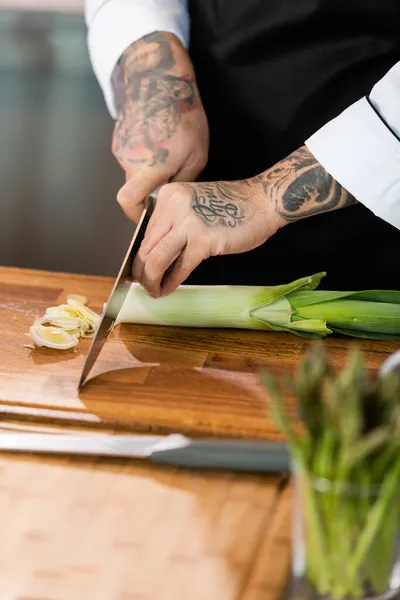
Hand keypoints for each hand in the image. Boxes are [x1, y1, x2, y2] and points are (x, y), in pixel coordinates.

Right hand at [112, 32, 208, 221]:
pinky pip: (131, 157)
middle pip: (134, 189)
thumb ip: (182, 181)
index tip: (147, 216)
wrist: (159, 78)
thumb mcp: (196, 154)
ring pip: (133, 172)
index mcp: (150, 166)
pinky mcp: (118, 138)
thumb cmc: (183, 115)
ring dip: (148, 171)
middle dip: (149, 190)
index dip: (136, 214)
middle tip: (169, 178)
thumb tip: (171, 198)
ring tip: (167, 152)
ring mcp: (121, 148)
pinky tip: (157, 140)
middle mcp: (130, 160)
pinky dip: (143, 156)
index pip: (129, 201)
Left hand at [132, 178, 285, 296]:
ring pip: (156, 259)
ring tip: (153, 291)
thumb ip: (174, 224)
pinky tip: (168, 289)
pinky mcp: (202, 240)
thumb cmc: (234, 207)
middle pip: (147, 247)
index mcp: (169, 196)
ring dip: (152, 280)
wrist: (263, 201)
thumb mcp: (194, 206)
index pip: (147, 232)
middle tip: (144, 286)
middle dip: (143, 272)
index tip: (141, 270)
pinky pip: (180, 267)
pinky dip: (171, 282)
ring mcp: (187, 222)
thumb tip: (155, 255)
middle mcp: (173, 206)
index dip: (142, 256)